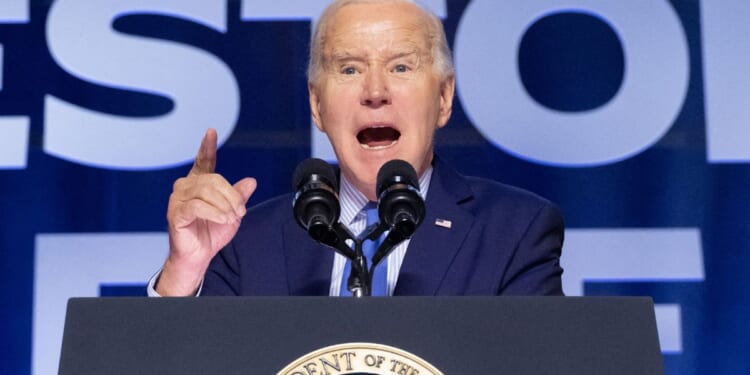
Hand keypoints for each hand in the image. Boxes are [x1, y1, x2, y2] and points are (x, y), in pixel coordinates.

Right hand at [157, 129, 256, 295]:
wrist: (198, 256)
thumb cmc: (211, 234)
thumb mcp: (232, 213)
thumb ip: (239, 197)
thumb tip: (251, 181)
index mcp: (198, 184)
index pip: (203, 161)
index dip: (207, 146)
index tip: (211, 131)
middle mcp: (185, 187)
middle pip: (213, 179)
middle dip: (231, 195)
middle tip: (240, 211)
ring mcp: (178, 199)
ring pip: (207, 191)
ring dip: (225, 205)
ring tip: (232, 218)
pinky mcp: (176, 213)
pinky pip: (198, 206)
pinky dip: (215, 212)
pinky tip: (223, 219)